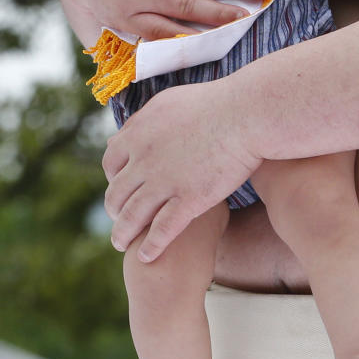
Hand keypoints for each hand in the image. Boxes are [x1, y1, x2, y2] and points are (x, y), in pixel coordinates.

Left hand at [102, 78, 262, 260]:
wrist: (247, 114)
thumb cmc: (216, 104)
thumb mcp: (170, 102)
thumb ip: (143, 120)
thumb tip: (124, 132)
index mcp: (139, 134)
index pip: (111, 163)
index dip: (113, 179)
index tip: (120, 188)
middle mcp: (145, 160)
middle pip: (116, 194)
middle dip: (114, 210)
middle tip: (120, 220)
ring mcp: (166, 182)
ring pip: (132, 217)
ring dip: (122, 234)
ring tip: (122, 245)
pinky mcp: (189, 200)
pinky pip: (161, 231)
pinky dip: (150, 246)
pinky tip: (147, 256)